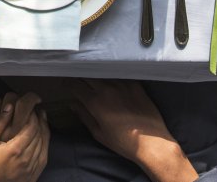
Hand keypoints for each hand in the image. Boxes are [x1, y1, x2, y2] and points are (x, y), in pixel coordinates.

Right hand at [0, 93, 48, 181]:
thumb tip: (9, 107)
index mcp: (15, 150)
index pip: (32, 127)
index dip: (33, 115)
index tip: (31, 108)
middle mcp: (26, 160)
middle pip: (40, 134)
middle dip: (40, 120)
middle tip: (37, 111)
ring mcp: (31, 169)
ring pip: (44, 145)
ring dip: (43, 131)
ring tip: (40, 121)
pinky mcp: (32, 175)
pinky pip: (43, 156)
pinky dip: (44, 144)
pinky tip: (41, 138)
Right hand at [69, 81, 195, 181]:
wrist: (152, 143)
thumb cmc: (123, 142)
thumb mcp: (99, 133)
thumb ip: (84, 116)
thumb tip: (73, 104)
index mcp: (96, 102)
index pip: (75, 85)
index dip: (67, 83)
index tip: (65, 84)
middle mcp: (108, 89)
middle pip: (87, 75)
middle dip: (79, 77)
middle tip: (76, 81)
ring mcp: (122, 84)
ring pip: (103, 74)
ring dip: (95, 76)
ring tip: (92, 80)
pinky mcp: (135, 84)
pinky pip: (119, 76)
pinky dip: (111, 77)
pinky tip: (111, 82)